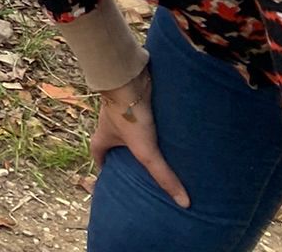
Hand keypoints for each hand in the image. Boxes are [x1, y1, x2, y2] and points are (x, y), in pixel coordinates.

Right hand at [90, 67, 189, 208]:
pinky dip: (152, 116)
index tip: (108, 172)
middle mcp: (111, 120)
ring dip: (140, 132)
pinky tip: (168, 123)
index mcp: (104, 134)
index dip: (102, 163)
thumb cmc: (128, 115)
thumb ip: (163, 175)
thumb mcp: (146, 151)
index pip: (98, 152)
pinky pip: (144, 110)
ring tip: (159, 144)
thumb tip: (184, 203)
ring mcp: (124, 107)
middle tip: (137, 161)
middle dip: (123, 148)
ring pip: (130, 123)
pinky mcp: (138, 96)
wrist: (128, 77)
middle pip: (114, 138)